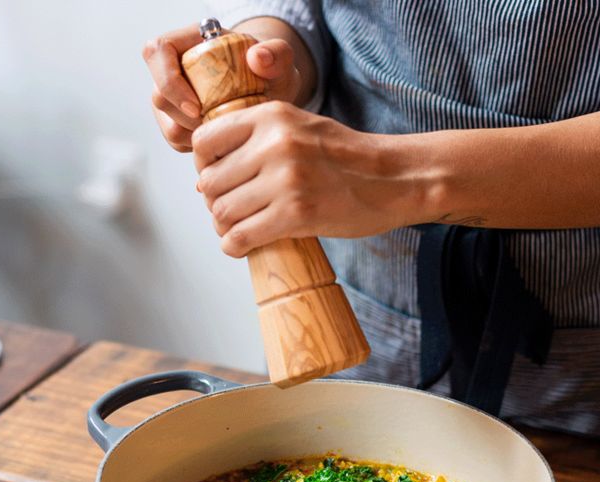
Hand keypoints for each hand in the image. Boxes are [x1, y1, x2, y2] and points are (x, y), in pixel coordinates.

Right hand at [143, 23, 302, 152]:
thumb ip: (276, 53)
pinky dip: (202, 150)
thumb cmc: (268, 71)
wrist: (268, 93)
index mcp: (185, 43)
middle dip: (189, 120)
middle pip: (161, 98)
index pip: (157, 54)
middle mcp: (171, 72)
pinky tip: (226, 145)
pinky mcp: (178, 126)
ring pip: (170, 127)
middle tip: (222, 129)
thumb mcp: (278, 59)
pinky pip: (180, 144)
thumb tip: (258, 59)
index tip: (198, 108)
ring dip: (198, 138)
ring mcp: (171, 101)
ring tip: (229, 136)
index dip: (170, 83)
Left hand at [193, 102, 425, 256]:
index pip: (205, 143)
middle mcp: (274, 144)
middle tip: (232, 214)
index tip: (220, 182)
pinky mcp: (296, 214)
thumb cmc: (348, 159)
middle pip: (211, 184)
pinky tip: (242, 247)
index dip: (205, 168)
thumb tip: (204, 182)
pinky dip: (234, 247)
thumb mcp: (301, 128)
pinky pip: (241, 237)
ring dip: (225, 228)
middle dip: (215, 204)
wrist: (395, 179)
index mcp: (271, 116)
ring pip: (222, 212)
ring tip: (240, 230)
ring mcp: (285, 180)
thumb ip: (257, 142)